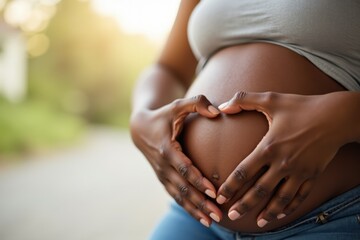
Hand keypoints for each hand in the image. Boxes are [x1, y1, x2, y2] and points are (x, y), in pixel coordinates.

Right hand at [130, 95, 222, 226]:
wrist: (139, 129)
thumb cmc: (163, 116)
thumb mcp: (177, 105)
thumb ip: (197, 103)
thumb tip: (217, 112)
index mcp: (167, 148)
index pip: (184, 168)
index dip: (198, 180)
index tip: (214, 192)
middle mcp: (163, 165)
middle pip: (183, 188)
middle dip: (201, 202)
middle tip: (219, 214)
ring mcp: (162, 174)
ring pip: (180, 196)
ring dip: (195, 209)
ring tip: (212, 221)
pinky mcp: (163, 179)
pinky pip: (176, 196)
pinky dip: (188, 208)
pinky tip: (201, 217)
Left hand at [216, 91, 353, 227]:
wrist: (337, 116)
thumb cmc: (302, 106)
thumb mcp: (271, 99)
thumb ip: (244, 100)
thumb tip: (221, 106)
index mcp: (269, 147)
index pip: (243, 172)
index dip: (230, 187)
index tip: (220, 197)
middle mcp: (283, 163)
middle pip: (260, 190)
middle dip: (244, 205)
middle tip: (232, 216)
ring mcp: (299, 171)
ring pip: (281, 198)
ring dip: (268, 212)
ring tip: (258, 223)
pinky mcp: (313, 174)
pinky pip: (300, 195)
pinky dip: (290, 207)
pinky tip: (281, 213)